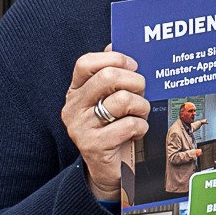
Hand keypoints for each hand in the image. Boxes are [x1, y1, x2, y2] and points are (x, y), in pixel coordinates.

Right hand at [61, 47, 150, 200]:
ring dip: (142, 107)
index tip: (133, 65)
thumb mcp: (110, 101)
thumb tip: (116, 45)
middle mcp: (73, 107)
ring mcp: (81, 127)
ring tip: (139, 116)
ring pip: (123, 101)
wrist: (109, 169)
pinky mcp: (94, 145)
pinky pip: (129, 125)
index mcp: (76, 91)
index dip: (114, 59)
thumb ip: (112, 76)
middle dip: (135, 82)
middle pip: (108, 78)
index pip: (86, 63)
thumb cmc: (115, 129)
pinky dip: (141, 128)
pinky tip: (136, 133)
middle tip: (142, 92)